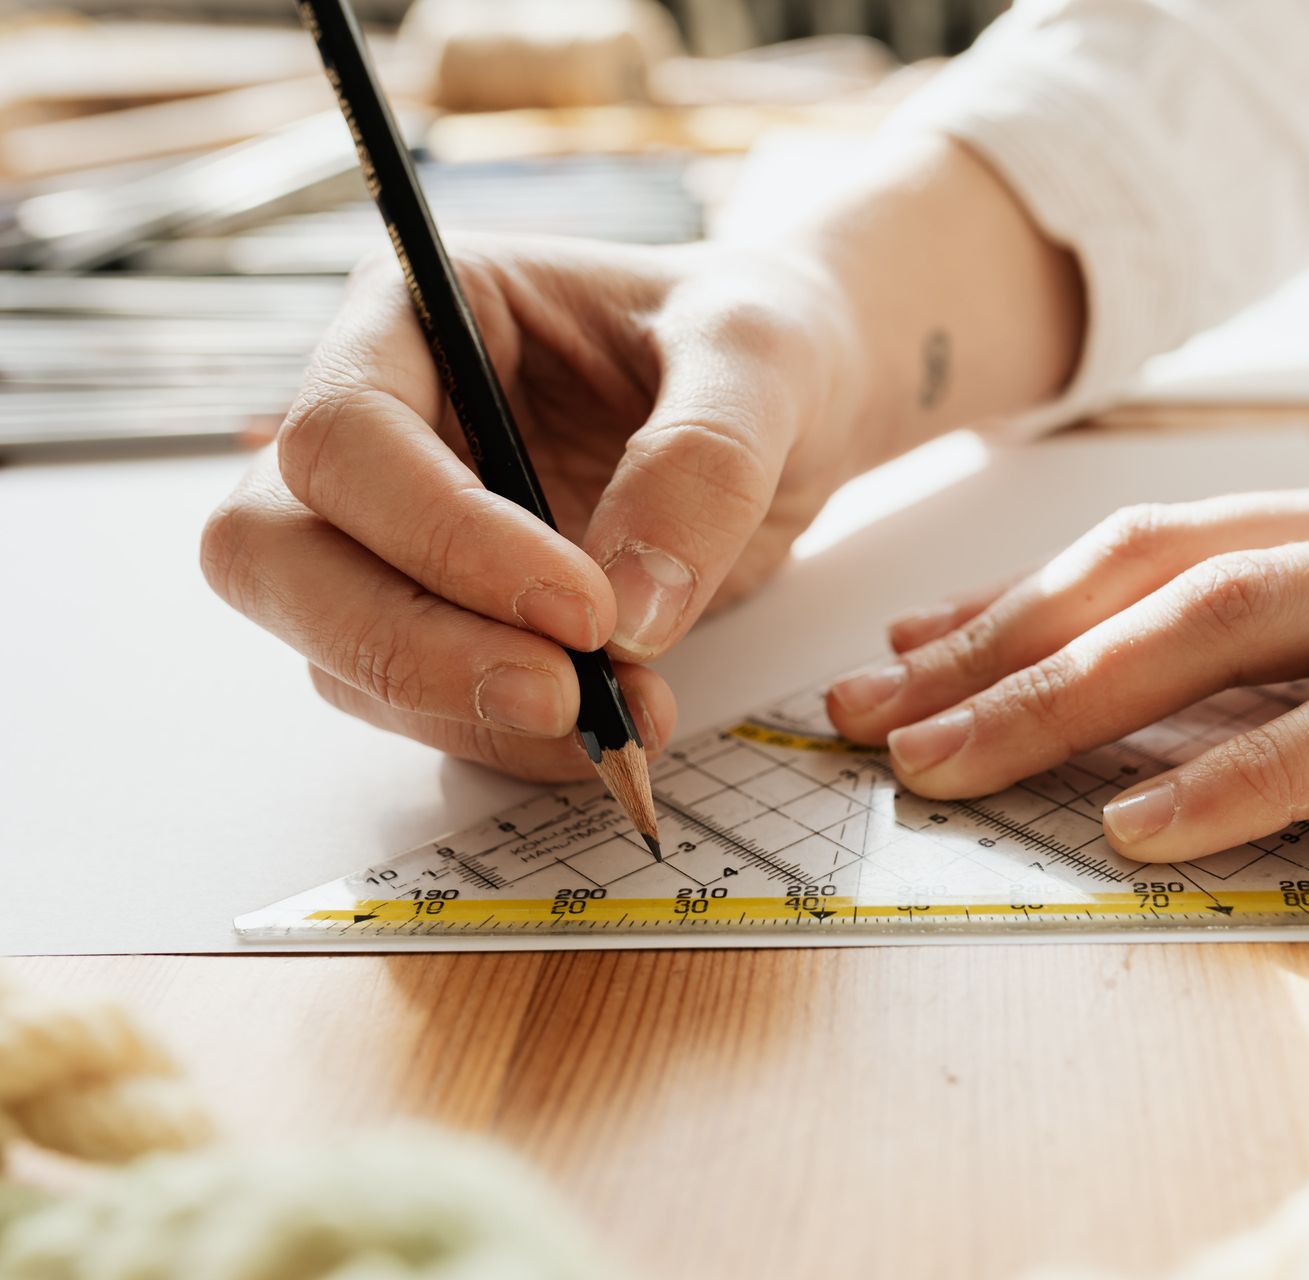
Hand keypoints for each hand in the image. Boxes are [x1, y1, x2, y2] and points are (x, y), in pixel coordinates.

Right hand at [202, 234, 868, 779]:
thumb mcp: (760, 359)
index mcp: (419, 316)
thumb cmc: (760, 343)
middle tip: (560, 697)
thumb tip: (628, 615)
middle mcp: (383, 426)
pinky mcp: (451, 621)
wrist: (798, 408)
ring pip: (338, 652)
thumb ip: (702, 464)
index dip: (442, 535)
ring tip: (631, 715)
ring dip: (469, 710)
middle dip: (407, 646)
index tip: (583, 607)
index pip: (344, 436)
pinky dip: (512, 742)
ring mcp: (399, 535)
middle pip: (276, 554)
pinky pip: (427, 708)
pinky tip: (619, 727)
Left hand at [828, 386, 1308, 860]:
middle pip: (1160, 573)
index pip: (1175, 541)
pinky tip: (1151, 821)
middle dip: (996, 644)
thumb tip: (1307, 694)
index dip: (1032, 594)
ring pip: (1236, 627)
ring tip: (941, 761)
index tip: (919, 643)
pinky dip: (1256, 771)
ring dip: (1068, 695)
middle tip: (868, 709)